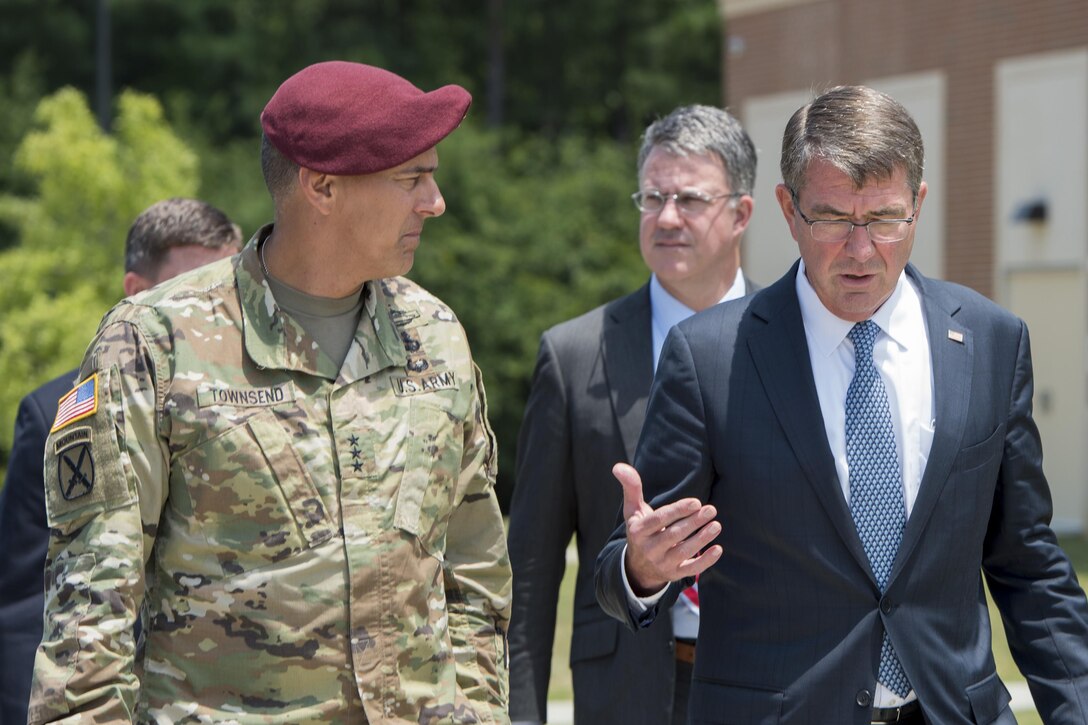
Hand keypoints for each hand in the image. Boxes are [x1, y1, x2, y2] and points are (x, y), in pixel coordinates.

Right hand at [614, 462, 721, 595]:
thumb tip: (618, 466)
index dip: (678, 511)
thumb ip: (631, 487)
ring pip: (683, 552)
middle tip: (711, 510)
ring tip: (716, 525)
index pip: (659, 520)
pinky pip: (691, 570)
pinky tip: (718, 549)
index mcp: (638, 531)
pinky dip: (705, 561)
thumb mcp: (633, 510)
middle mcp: (649, 549)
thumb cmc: (640, 530)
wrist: (638, 566)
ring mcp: (662, 564)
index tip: (696, 502)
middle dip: (693, 523)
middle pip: (673, 535)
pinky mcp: (674, 574)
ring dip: (701, 539)